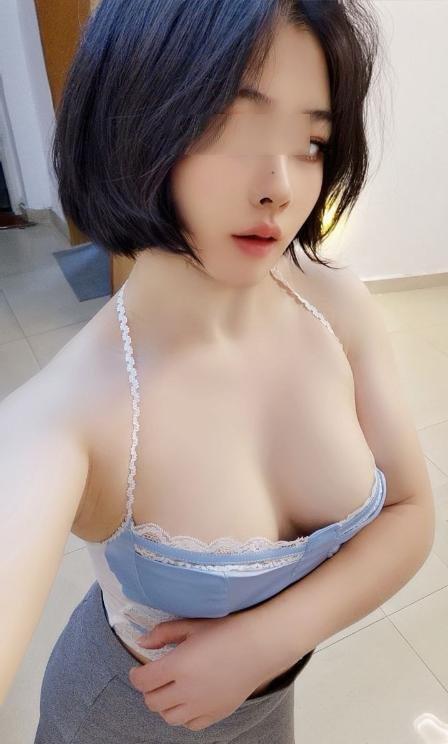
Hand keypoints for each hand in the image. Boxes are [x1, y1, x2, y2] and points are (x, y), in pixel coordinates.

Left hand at [127, 612, 280, 731]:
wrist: (260, 644)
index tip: (139, 670)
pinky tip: (189, 700)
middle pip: (152, 701)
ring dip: (164, 705)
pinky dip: (184, 716)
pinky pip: (190, 725)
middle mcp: (187, 690)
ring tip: (171, 690)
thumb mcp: (192, 625)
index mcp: (178, 665)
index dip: (136, 675)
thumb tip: (142, 642)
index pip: (143, 681)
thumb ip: (163, 633)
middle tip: (155, 678)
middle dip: (148, 690)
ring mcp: (202, 705)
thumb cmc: (227, 629)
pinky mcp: (216, 713)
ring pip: (169, 717)